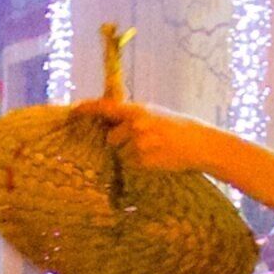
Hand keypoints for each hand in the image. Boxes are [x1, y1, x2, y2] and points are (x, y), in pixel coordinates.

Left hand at [76, 99, 225, 176]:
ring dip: (131, 154)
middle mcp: (135, 125)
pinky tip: (157, 158)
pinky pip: (131, 165)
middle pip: (111, 138)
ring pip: (121, 154)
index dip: (87, 109)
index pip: (105, 108)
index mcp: (138, 110)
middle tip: (143, 140)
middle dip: (120, 141)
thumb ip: (133, 117)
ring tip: (154, 149)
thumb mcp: (155, 113)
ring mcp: (138, 144)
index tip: (73, 110)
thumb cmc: (178, 127)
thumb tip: (111, 122)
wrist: (200, 144)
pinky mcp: (143, 161)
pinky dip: (140, 164)